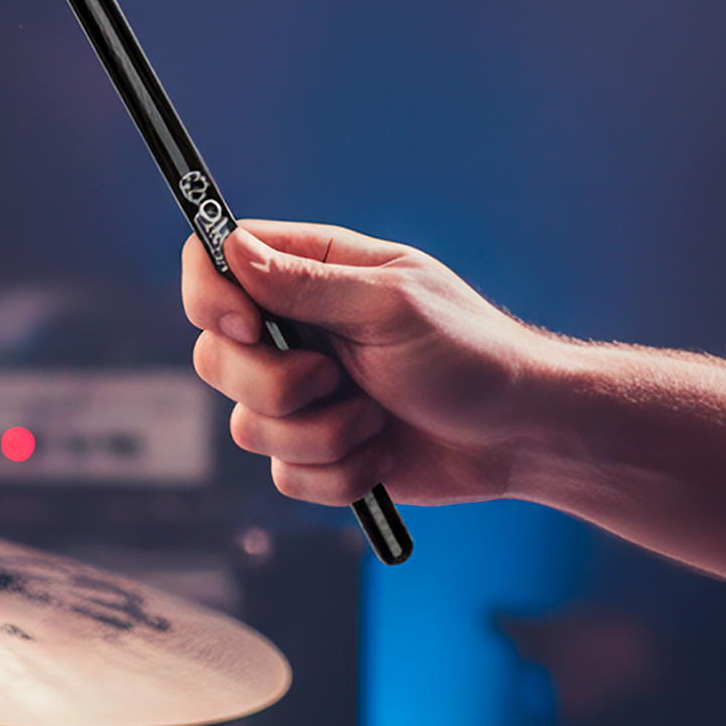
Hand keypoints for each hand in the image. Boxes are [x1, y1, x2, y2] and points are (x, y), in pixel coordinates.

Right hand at [179, 221, 562, 509]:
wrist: (517, 435)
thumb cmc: (467, 353)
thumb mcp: (391, 306)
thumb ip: (308, 283)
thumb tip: (231, 249)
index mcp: (311, 275)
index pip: (215, 265)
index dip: (209, 294)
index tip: (243, 324)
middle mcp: (296, 332)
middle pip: (214, 355)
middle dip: (270, 384)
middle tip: (330, 379)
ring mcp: (303, 396)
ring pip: (248, 426)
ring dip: (318, 434)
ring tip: (374, 420)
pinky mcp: (317, 453)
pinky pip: (285, 476)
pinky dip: (337, 474)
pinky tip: (381, 455)